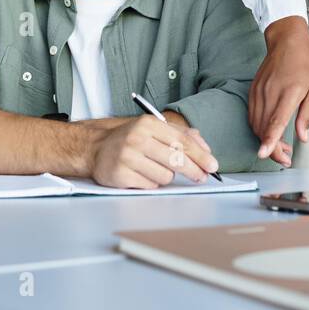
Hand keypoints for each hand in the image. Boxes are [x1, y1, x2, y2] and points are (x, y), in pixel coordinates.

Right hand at [87, 116, 218, 188]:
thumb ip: (182, 135)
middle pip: (176, 160)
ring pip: (165, 175)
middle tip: (201, 177)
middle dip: (193, 170)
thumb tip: (205, 148)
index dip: (200, 155)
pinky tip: (142, 174)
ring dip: (166, 176)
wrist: (96, 148)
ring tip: (155, 168)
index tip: (213, 166)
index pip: (181, 141)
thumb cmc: (130, 139)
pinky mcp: (120, 175)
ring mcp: (127, 157)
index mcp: (149, 124)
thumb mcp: (155, 129)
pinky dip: (151, 183)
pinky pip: (150, 185)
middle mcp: (137, 138)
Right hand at [250, 16, 308, 165]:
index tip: (264, 153)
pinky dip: (260, 129)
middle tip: (285, 159)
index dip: (270, 139)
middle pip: (264, 128)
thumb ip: (307, 115)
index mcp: (289, 92)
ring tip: (281, 148)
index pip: (276, 121)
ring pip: (256, 124)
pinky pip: (252, 116)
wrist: (286, 41)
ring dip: (265, 140)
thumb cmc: (303, 63)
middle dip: (272, 149)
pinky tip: (270, 132)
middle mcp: (270, 93)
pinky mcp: (253, 91)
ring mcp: (259, 92)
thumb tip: (303, 137)